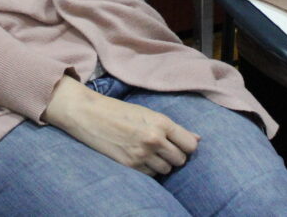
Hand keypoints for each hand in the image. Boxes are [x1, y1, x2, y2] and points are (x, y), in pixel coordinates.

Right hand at [43, 76, 199, 175]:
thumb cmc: (120, 111)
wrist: (89, 114)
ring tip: (148, 152)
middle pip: (180, 159)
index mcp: (161, 122)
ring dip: (161, 163)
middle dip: (174, 156)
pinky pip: (151, 174)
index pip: (190, 145)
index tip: (179, 144)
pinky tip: (138, 157)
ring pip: (166, 169)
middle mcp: (154, 139)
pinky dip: (148, 169)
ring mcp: (141, 154)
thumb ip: (173, 128)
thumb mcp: (148, 113)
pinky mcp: (129, 165)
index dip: (186, 146)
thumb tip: (198, 139)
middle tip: (162, 148)